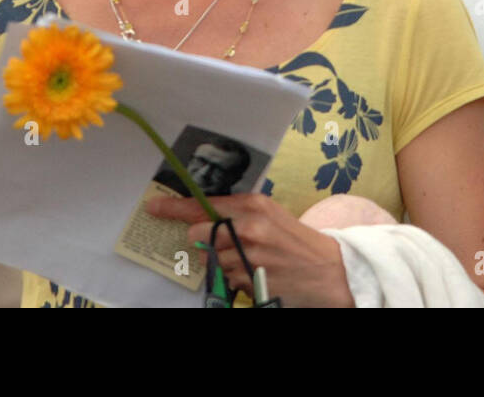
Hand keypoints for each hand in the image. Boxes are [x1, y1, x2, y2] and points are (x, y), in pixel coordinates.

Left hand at [145, 193, 354, 306]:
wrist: (330, 270)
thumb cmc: (298, 241)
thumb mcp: (271, 216)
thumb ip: (238, 215)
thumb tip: (200, 224)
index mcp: (253, 204)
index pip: (203, 205)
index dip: (174, 207)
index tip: (153, 206)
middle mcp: (247, 226)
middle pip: (200, 236)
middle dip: (207, 243)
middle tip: (231, 245)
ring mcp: (248, 255)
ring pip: (212, 260)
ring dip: (225, 263)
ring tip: (254, 260)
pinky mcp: (250, 279)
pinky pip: (226, 279)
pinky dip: (237, 279)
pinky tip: (258, 274)